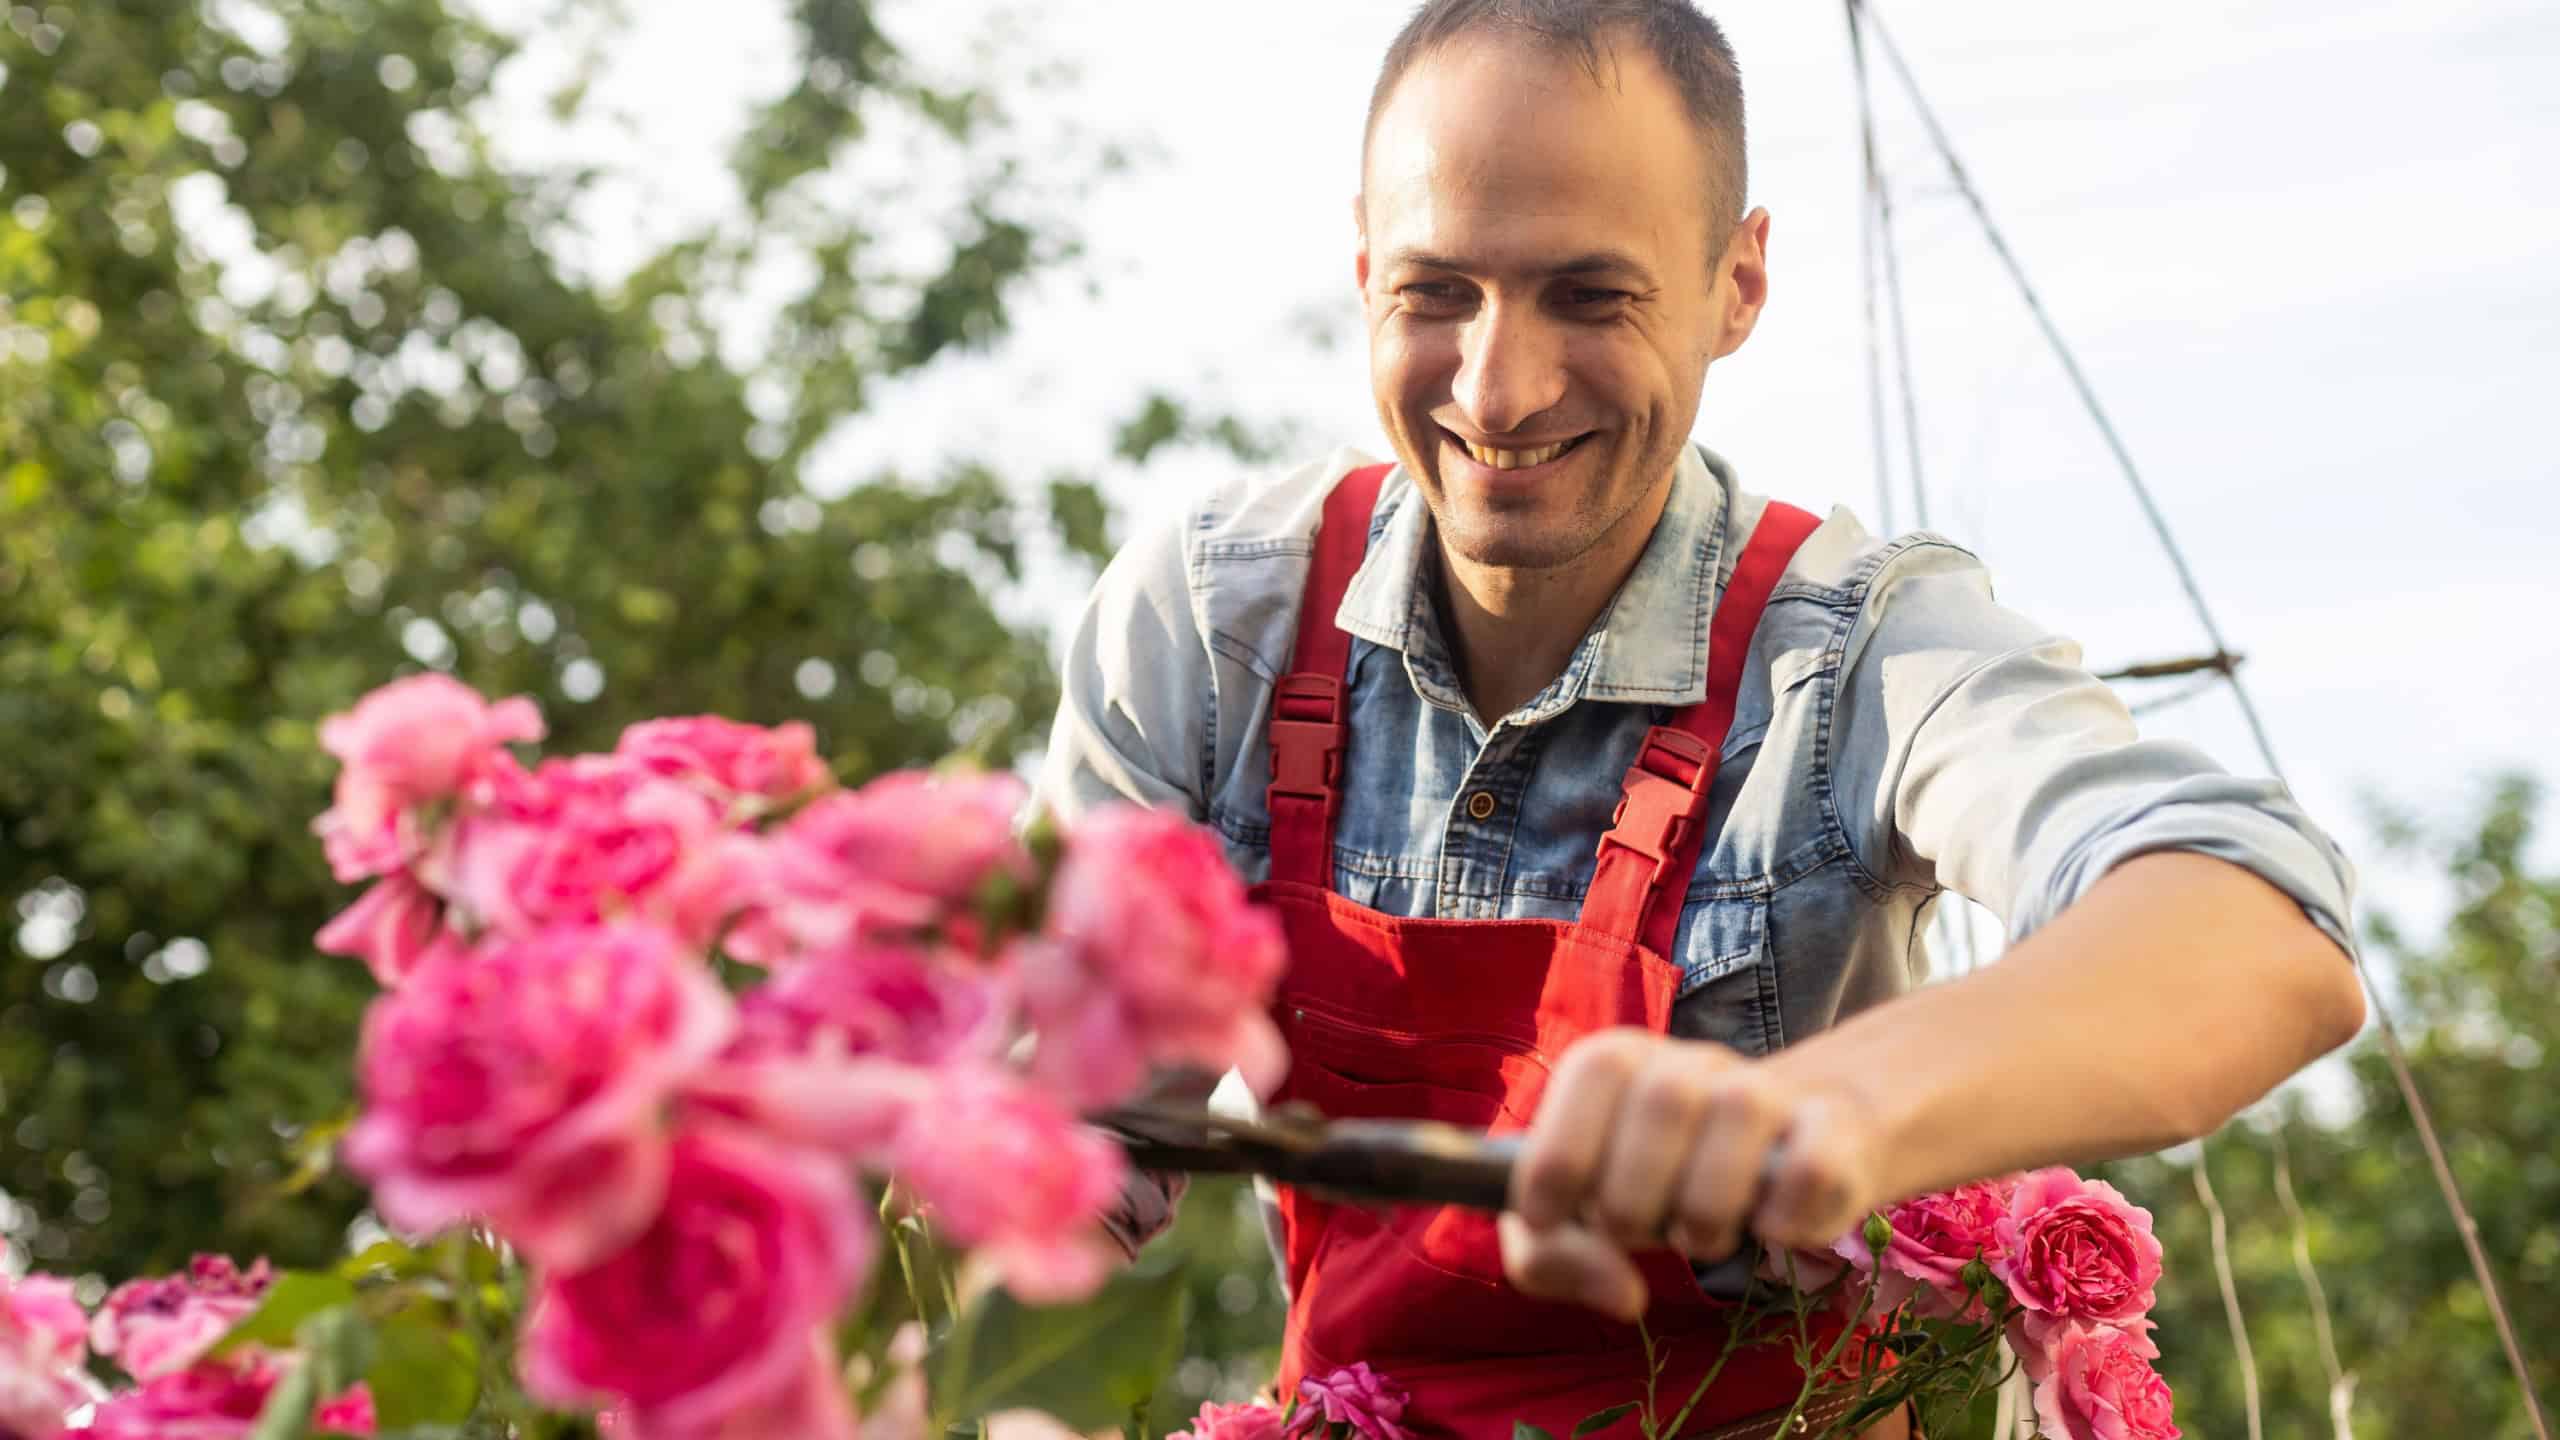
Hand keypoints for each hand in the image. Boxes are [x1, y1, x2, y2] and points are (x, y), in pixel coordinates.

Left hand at [1497, 1028, 1885, 1319]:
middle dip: (1634, 1195)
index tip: (1548, 1216)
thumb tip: (1622, 1295)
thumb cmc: (1662, 1184)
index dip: (1561, 1149)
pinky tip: (1767, 1232)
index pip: (1595, 1067)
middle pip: (1665, 1098)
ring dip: (1707, 1209)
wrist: (1792, 1149)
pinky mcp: (1837, 1131)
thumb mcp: (1585, 1216)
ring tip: (1697, 1236)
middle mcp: (1697, 1062)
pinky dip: (1784, 1218)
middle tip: (1638, 1234)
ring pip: (1742, 1114)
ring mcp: (1771, 1090)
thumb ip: (1549, 1255)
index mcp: (1625, 1062)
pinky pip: (1813, 1168)